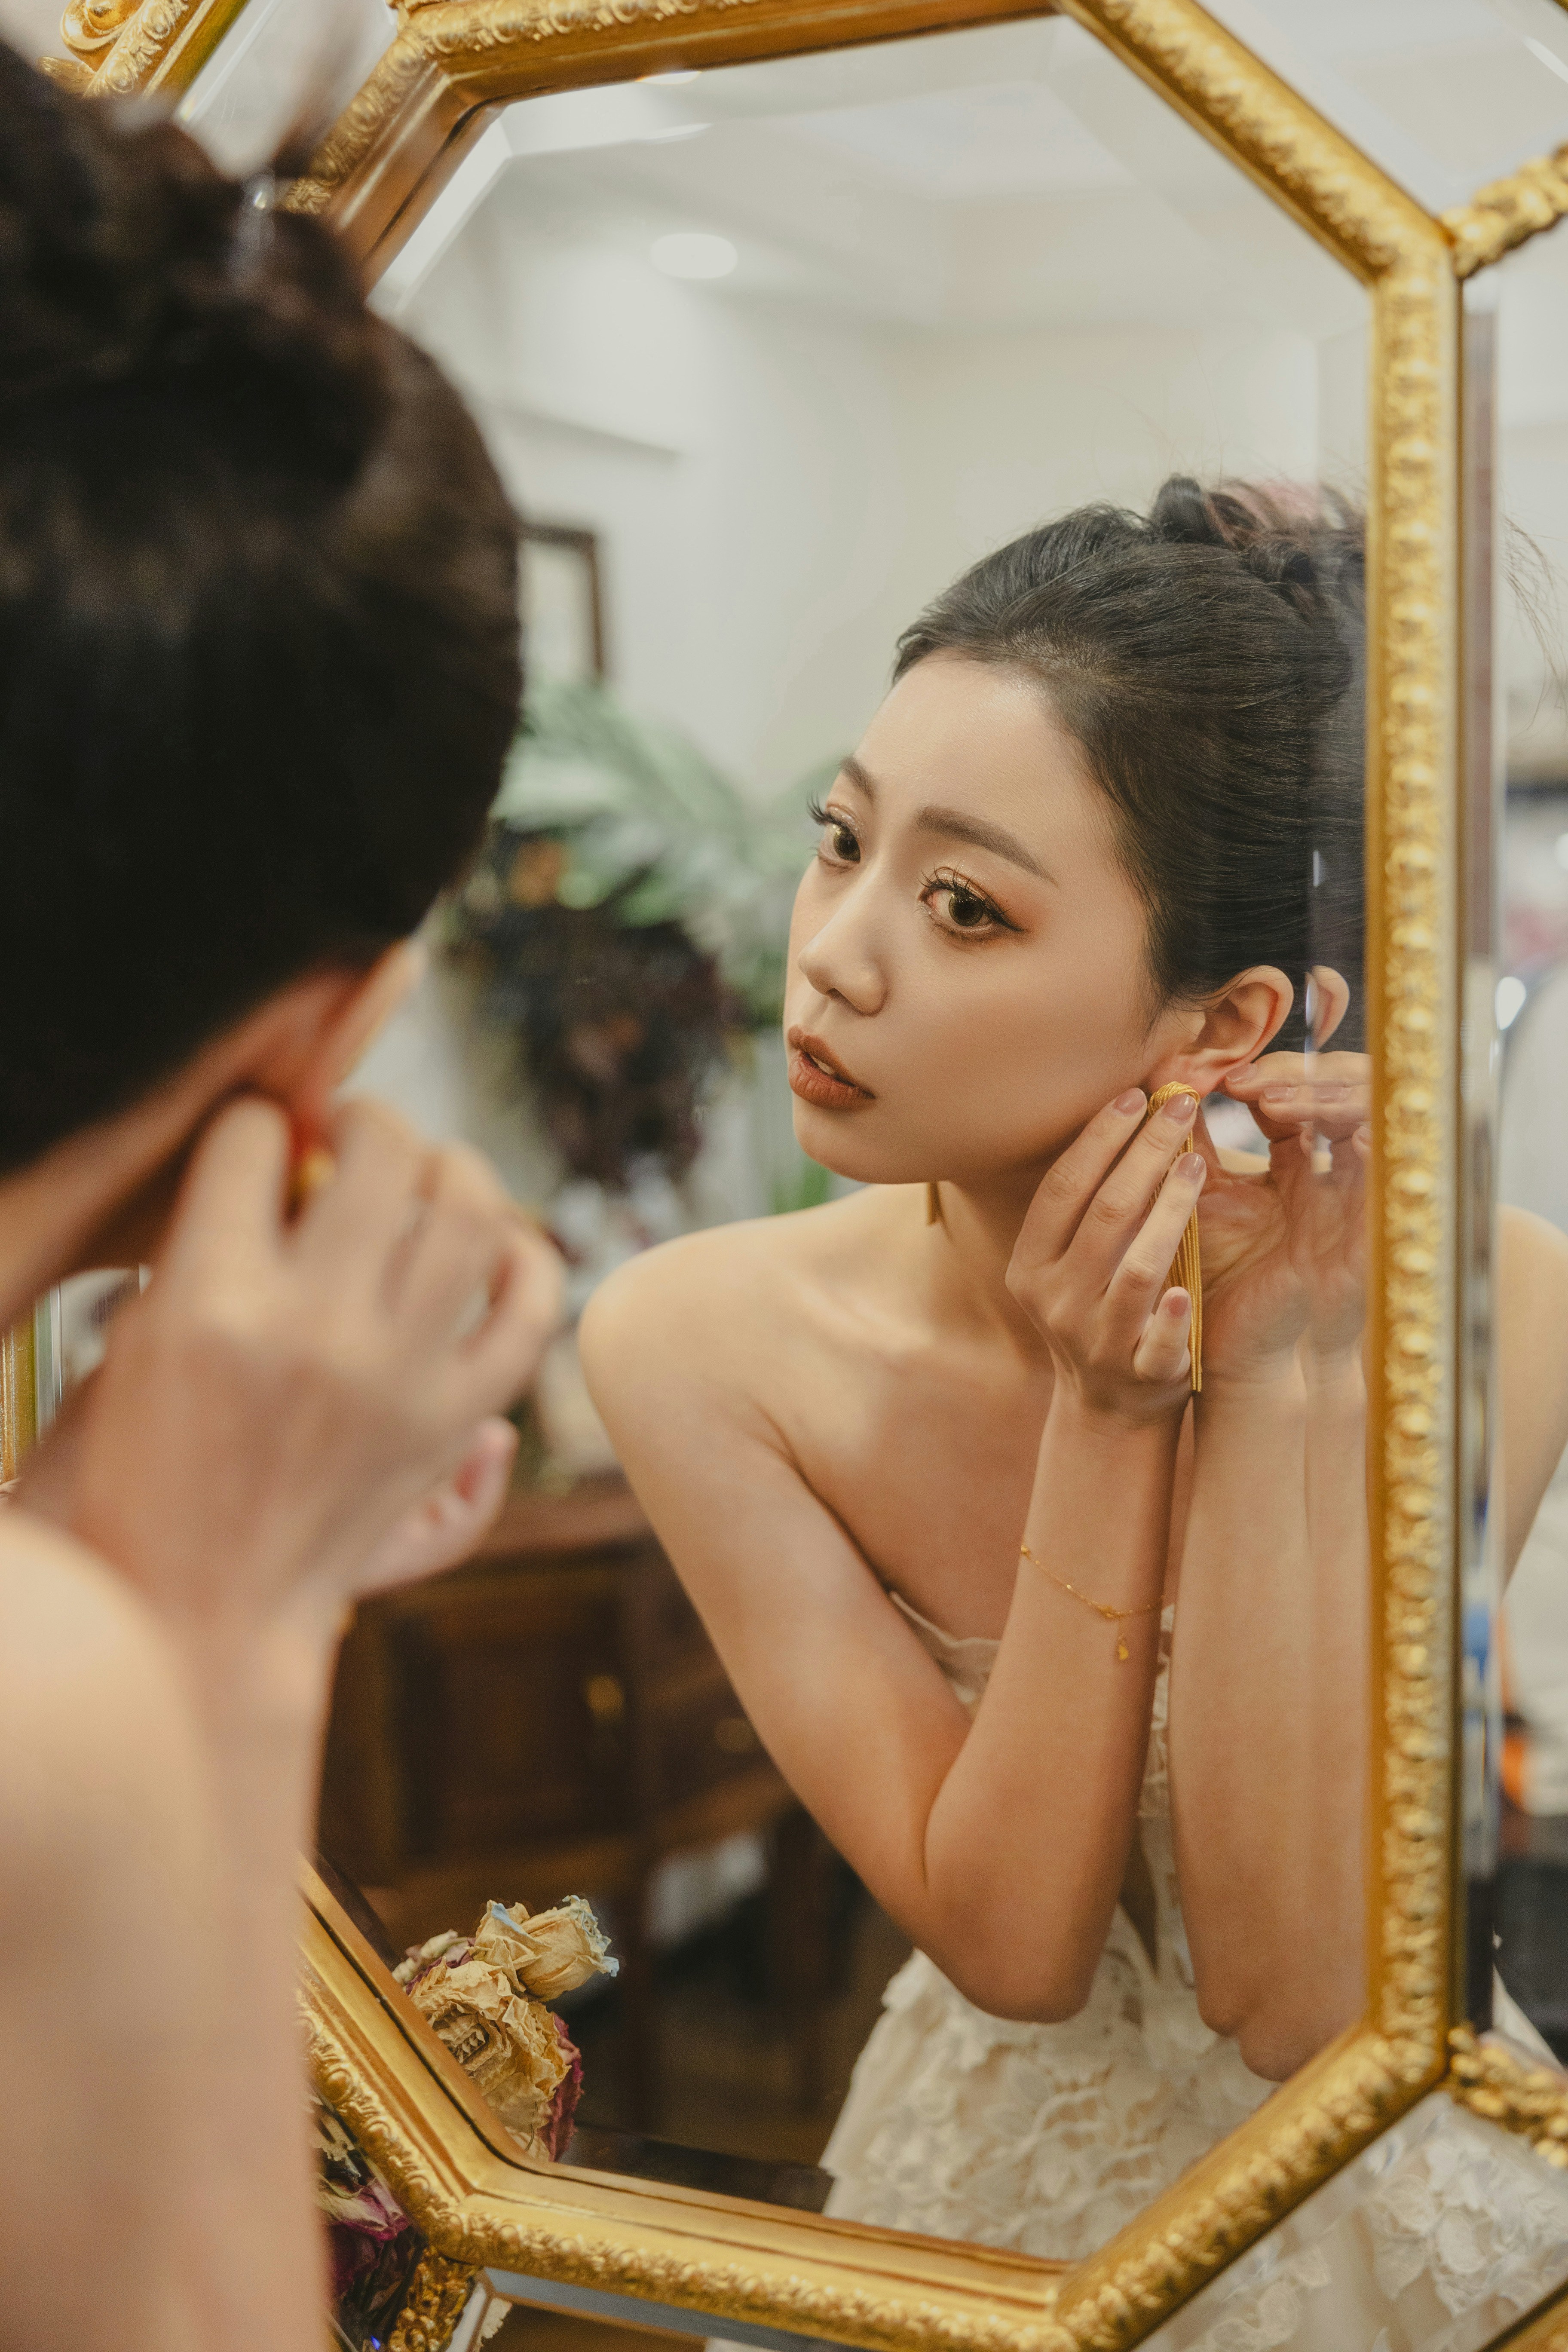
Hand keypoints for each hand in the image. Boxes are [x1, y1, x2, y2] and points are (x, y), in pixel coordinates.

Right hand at [36, 1094, 560, 1671]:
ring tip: (425, 1171)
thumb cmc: (149, 1465)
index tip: (261, 1137)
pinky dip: (525, 1262)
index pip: (253, 1138)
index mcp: (215, 1302)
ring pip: (471, 1210)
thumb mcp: (143, 1337)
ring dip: (453, 1165)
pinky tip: (499, 1244)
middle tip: (352, 1130)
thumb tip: (291, 1156)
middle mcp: (319, 1331)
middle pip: (381, 1152)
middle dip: (367, 1115)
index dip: (256, 1122)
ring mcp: (399, 1377)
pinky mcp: (451, 1423)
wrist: (204, 1606)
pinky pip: (527, 1311)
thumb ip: (207, 1238)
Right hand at [1006, 1087, 1205, 1425]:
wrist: (1109, 1407)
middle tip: (1182, 1106)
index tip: (1135, 1095)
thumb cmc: (1098, 1308)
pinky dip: (1170, 1319)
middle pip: (1104, 1215)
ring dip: (1168, 1212)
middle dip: (1145, 1153)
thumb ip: (1090, 1205)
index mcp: (1031, 1265)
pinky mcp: (1139, 1373)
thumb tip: (1126, 1109)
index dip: (1098, 1138)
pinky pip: (1155, 1343)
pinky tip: (1188, 1291)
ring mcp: (1096, 1339)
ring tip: (1198, 1164)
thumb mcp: (1073, 1262)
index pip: (1063, 1188)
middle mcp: (1055, 1300)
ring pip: (1136, 1269)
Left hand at [1197, 1052, 1370, 1381]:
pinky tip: (1309, 1123)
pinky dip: (1358, 1126)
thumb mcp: (1201, 1197)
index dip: (1269, 1071)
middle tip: (1243, 1081)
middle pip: (1347, 1082)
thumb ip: (1186, 1141)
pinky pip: (1391, 1154)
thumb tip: (1160, 1076)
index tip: (1220, 1077)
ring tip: (1267, 1097)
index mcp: (1301, 1160)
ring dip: (1321, 1093)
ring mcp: (1366, 1189)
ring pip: (1373, 1106)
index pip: (1304, 1087)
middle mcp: (1340, 1167)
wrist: (1249, 1349)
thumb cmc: (1225, 1277)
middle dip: (1298, 1071)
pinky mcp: (1382, 1218)